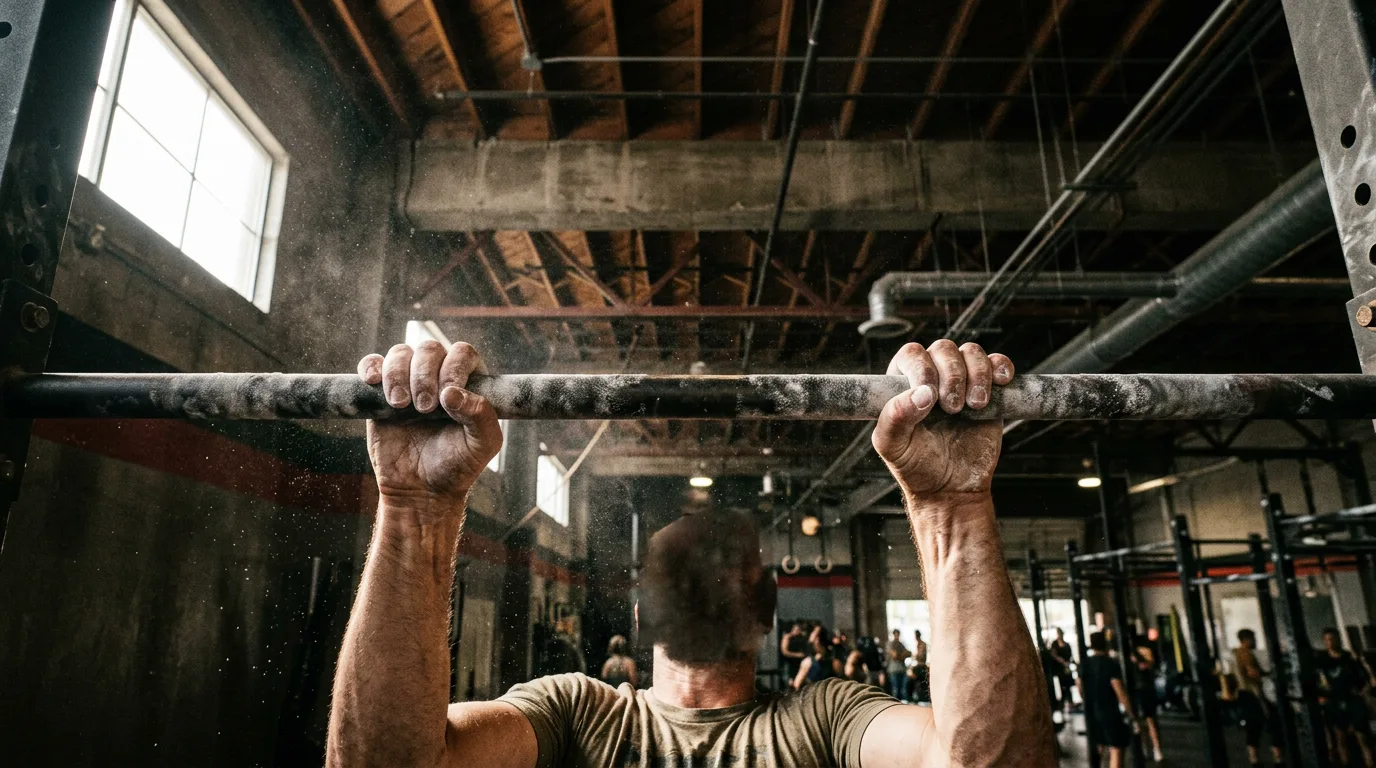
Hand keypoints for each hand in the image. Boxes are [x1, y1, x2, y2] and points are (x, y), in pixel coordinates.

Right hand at [357, 341, 502, 511]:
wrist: (420, 490)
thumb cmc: (456, 466)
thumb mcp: (483, 446)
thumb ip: (481, 416)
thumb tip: (452, 392)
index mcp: (467, 383)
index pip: (462, 353)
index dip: (453, 367)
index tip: (447, 397)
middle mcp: (438, 377)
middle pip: (429, 348)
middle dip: (424, 375)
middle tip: (424, 408)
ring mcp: (408, 383)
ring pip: (400, 353)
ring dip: (398, 374)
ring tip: (401, 405)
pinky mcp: (380, 394)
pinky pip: (372, 365)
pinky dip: (370, 367)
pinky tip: (373, 382)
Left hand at [872, 340, 1013, 501]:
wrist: (951, 487)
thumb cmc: (915, 466)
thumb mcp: (894, 446)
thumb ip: (896, 417)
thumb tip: (923, 393)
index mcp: (902, 383)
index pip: (911, 355)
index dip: (923, 369)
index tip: (931, 398)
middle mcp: (931, 375)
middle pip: (943, 349)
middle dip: (952, 376)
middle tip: (952, 409)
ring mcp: (962, 381)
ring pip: (971, 352)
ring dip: (977, 374)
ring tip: (975, 406)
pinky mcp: (989, 390)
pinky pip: (997, 363)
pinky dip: (1001, 366)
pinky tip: (1001, 382)